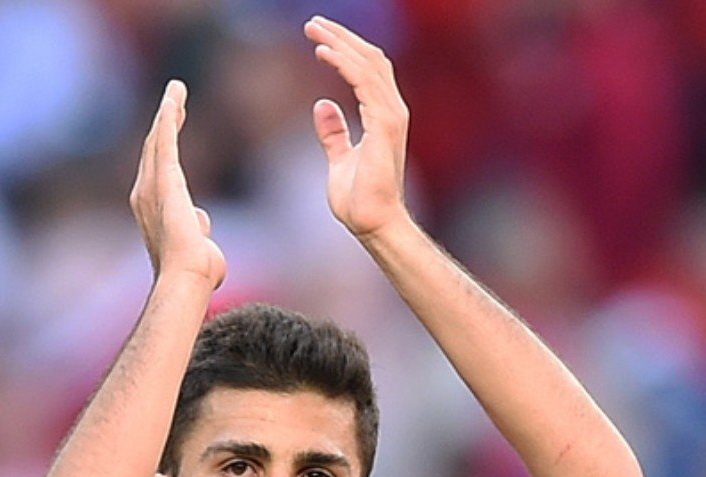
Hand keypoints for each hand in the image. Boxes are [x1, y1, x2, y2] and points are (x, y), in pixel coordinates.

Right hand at [129, 80, 224, 288]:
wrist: (187, 279)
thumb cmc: (197, 274)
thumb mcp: (200, 247)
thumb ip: (199, 232)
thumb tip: (201, 223)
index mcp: (155, 210)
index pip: (162, 169)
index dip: (167, 144)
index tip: (175, 125)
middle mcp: (146, 195)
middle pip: (156, 148)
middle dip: (166, 120)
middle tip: (175, 96)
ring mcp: (153, 187)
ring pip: (160, 140)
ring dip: (168, 113)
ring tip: (176, 90)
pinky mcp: (165, 181)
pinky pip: (165, 143)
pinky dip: (168, 121)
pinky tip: (173, 101)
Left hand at [305, 16, 411, 240]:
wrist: (373, 223)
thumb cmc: (359, 200)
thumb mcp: (340, 159)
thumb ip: (334, 133)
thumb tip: (322, 105)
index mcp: (384, 117)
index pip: (369, 70)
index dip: (346, 49)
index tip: (320, 37)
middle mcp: (392, 111)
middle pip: (370, 59)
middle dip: (342, 37)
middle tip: (313, 23)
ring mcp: (391, 117)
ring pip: (368, 64)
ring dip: (340, 43)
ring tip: (314, 29)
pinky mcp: (384, 125)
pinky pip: (364, 82)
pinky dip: (344, 63)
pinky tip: (323, 52)